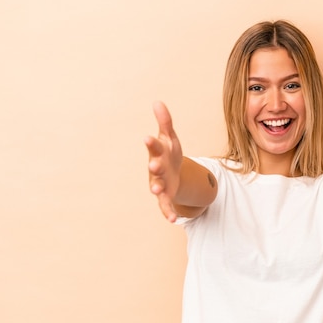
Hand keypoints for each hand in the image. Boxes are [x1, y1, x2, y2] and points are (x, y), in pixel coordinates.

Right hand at [144, 101, 182, 221]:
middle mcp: (156, 169)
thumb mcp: (170, 138)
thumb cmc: (168, 153)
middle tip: (154, 164)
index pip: (154, 146)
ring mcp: (159, 183)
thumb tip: (157, 101)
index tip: (147, 137)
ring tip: (157, 189)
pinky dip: (169, 212)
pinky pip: (166, 205)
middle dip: (155, 165)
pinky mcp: (166, 196)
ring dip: (157, 187)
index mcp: (157, 153)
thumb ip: (165, 122)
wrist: (172, 173)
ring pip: (157, 186)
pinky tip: (174, 220)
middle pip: (155, 167)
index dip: (151, 143)